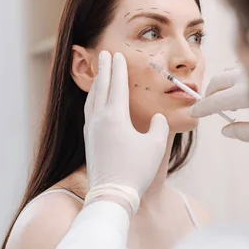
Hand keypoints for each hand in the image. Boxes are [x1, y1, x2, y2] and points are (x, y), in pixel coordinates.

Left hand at [84, 51, 169, 211]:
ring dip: (96, 84)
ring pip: (91, 99)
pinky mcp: (89, 141)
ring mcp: (91, 130)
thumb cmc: (136, 170)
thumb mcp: (156, 146)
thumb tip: (157, 118)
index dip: (119, 69)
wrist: (112, 194)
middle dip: (103, 69)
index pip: (117, 85)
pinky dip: (93, 99)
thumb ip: (159, 127)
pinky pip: (89, 112)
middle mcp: (99, 119)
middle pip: (100, 87)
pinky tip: (95, 102)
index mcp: (115, 117)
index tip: (118, 55)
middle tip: (104, 54)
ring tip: (99, 74)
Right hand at [189, 68, 248, 141]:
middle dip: (209, 94)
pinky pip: (242, 67)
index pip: (215, 101)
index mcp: (248, 93)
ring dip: (223, 85)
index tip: (193, 112)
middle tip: (210, 107)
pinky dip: (236, 77)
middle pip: (217, 81)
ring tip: (232, 102)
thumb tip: (226, 130)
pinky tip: (245, 88)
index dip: (202, 108)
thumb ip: (247, 132)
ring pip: (229, 72)